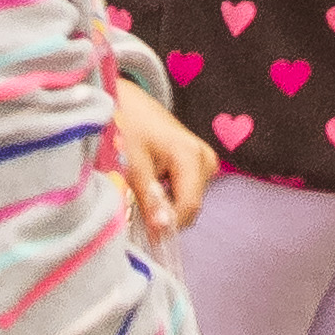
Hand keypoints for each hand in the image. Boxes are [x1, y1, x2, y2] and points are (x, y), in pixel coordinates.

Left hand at [111, 80, 219, 237]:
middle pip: (189, 206)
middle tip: (136, 201)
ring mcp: (204, 160)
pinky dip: (167, 195)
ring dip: (164, 204)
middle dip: (164, 212)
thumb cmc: (130, 127)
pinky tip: (150, 183)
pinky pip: (186, 191)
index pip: (188, 207)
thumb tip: (162, 232)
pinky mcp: (198, 162)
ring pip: (187, 201)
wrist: (131, 103)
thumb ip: (149, 199)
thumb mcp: (133, 165)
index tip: (141, 230)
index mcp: (191, 156)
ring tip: (141, 188)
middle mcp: (205, 158)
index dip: (166, 224)